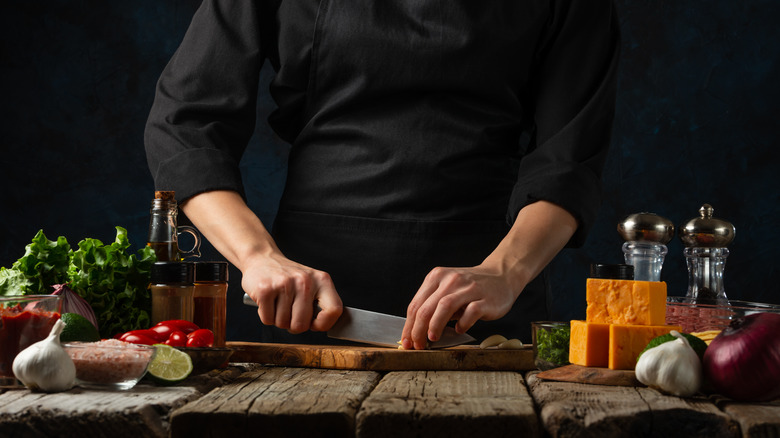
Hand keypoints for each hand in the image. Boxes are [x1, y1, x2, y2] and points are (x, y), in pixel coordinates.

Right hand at [241, 253, 342, 333]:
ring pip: (283, 323)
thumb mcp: (311, 284)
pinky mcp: (265, 289)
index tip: (314, 324)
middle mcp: (305, 280)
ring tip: (278, 303)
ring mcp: (284, 284)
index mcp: (322, 280)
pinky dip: (266, 316)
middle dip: (293, 325)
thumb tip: (323, 326)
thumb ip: (321, 303)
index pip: (334, 310)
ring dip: (278, 319)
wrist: (262, 259)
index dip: (324, 324)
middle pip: (302, 324)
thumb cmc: (288, 278)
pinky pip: (268, 319)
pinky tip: (268, 302)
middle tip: (290, 313)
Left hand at [401, 264, 519, 349]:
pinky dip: (462, 323)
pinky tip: (459, 330)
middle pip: (427, 307)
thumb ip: (433, 305)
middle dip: (418, 330)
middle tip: (417, 344)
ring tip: (432, 339)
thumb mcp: (448, 289)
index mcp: (437, 276)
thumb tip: (417, 332)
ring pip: (445, 306)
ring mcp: (469, 288)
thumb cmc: (471, 287)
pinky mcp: (485, 299)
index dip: (409, 326)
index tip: (406, 341)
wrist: (501, 276)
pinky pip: (470, 312)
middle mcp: (451, 280)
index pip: (416, 304)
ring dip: (435, 325)